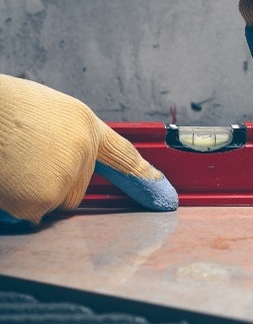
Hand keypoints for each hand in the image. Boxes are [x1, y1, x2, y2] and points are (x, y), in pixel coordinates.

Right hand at [0, 74, 177, 226]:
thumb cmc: (3, 109)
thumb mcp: (43, 111)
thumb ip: (65, 137)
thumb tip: (67, 160)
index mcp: (83, 123)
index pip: (123, 154)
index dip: (144, 176)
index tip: (165, 195)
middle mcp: (84, 149)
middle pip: (77, 189)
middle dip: (50, 184)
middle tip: (21, 160)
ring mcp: (67, 175)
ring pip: (53, 203)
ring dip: (30, 194)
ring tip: (9, 163)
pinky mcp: (45, 198)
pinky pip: (31, 214)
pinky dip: (14, 204)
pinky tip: (5, 178)